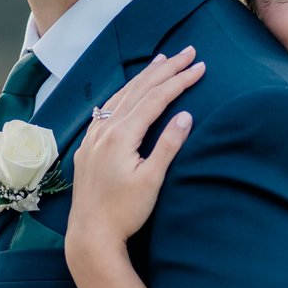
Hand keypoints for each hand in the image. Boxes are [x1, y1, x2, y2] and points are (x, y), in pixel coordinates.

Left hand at [66, 47, 204, 258]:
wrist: (90, 234)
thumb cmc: (124, 212)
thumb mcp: (152, 180)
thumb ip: (168, 145)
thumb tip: (185, 116)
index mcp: (122, 135)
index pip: (155, 98)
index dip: (179, 80)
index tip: (199, 66)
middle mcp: (104, 130)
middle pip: (138, 90)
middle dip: (165, 70)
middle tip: (187, 52)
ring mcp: (93, 138)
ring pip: (120, 96)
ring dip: (143, 78)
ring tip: (160, 62)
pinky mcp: (88, 148)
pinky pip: (107, 111)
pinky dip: (123, 95)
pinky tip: (126, 93)